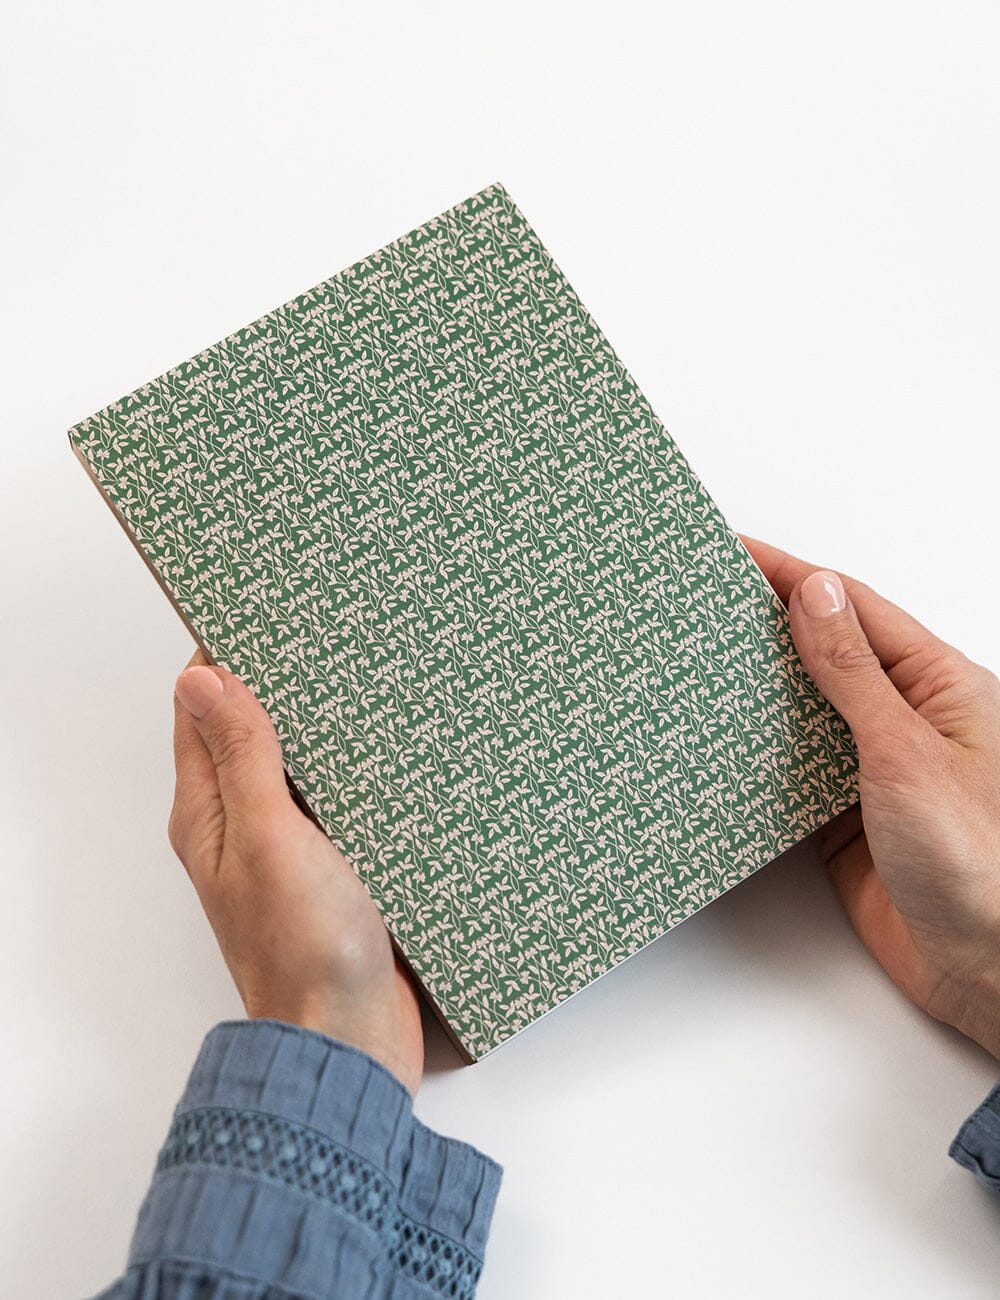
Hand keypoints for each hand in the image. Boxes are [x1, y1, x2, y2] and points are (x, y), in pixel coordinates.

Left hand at [168, 649, 422, 1094]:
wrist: (351, 1040)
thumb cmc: (303, 950)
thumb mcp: (269, 837)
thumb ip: (241, 757)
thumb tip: (200, 678)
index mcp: (209, 813)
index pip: (203, 713)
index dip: (225, 659)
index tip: (262, 614)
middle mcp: (243, 827)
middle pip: (252, 734)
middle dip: (284, 686)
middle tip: (329, 637)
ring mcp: (290, 851)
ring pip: (301, 767)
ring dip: (327, 729)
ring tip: (369, 680)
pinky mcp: (335, 871)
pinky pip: (339, 804)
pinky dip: (357, 773)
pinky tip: (395, 752)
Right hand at [744, 536, 999, 1057]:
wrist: (992, 975)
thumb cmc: (982, 863)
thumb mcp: (906, 750)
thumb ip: (853, 673)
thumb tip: (814, 594)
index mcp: (939, 685)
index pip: (851, 609)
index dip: (790, 576)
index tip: (733, 552)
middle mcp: (907, 722)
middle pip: (824, 655)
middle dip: (764, 627)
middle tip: (699, 603)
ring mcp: (874, 772)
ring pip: (802, 714)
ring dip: (754, 693)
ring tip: (695, 662)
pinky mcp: (845, 822)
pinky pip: (789, 775)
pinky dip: (752, 759)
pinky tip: (718, 745)